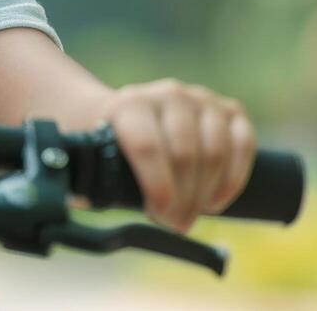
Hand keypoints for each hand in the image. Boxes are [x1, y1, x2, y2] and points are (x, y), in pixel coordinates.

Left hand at [80, 78, 256, 233]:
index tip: (159, 217)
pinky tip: (216, 200)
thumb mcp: (84, 163)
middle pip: (185, 153)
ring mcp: (200, 99)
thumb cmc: (99, 149)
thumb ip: (82, 183)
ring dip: (207, 193)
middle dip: (183, 198)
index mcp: (128, 104)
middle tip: (175, 223)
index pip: (147, 146)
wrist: (116, 118)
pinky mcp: (227, 109)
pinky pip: (244, 143)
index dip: (158, 189)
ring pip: (216, 151)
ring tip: (191, 213)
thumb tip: (73, 207)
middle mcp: (167, 94)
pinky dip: (234, 177)